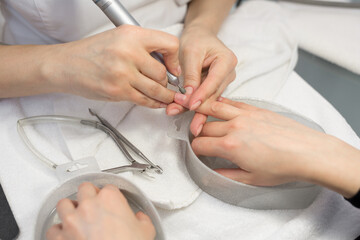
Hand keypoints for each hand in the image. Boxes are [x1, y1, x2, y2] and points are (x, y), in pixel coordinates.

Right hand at [46, 25, 180, 107]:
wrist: (66, 65)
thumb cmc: (92, 52)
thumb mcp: (119, 37)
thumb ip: (143, 47)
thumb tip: (167, 64)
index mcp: (131, 34)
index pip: (169, 44)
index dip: (174, 58)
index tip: (173, 66)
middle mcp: (128, 52)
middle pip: (163, 72)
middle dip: (167, 82)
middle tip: (167, 85)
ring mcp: (123, 73)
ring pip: (156, 89)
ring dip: (165, 96)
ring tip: (168, 97)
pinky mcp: (118, 91)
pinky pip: (144, 100)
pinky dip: (154, 103)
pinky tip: (156, 102)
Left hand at [46, 183, 154, 239]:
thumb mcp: (146, 231)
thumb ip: (142, 220)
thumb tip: (141, 220)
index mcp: (110, 198)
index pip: (108, 187)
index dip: (110, 195)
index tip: (111, 202)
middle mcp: (89, 205)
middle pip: (84, 189)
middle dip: (87, 195)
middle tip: (93, 205)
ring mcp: (72, 220)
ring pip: (64, 204)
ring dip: (69, 209)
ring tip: (76, 216)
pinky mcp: (60, 237)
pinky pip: (53, 228)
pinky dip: (58, 231)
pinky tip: (65, 234)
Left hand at [166, 26, 236, 115]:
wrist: (199, 36)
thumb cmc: (196, 40)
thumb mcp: (190, 52)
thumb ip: (191, 74)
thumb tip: (189, 96)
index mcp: (227, 61)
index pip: (214, 82)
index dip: (202, 95)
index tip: (190, 105)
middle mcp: (228, 74)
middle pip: (212, 94)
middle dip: (194, 104)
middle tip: (175, 110)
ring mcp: (223, 83)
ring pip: (207, 99)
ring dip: (190, 107)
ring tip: (173, 111)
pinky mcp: (214, 88)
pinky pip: (203, 99)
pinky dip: (190, 104)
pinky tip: (177, 109)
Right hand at [191, 98, 359, 196]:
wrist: (307, 152)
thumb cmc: (283, 166)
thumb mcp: (252, 179)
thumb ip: (227, 175)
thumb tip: (214, 173)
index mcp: (230, 146)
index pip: (200, 144)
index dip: (195, 149)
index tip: (198, 151)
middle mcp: (234, 127)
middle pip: (204, 125)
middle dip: (198, 132)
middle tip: (199, 137)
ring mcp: (245, 115)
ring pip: (214, 107)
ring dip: (204, 111)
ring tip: (200, 114)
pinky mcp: (256, 109)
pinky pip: (233, 102)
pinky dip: (222, 103)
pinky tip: (220, 106)